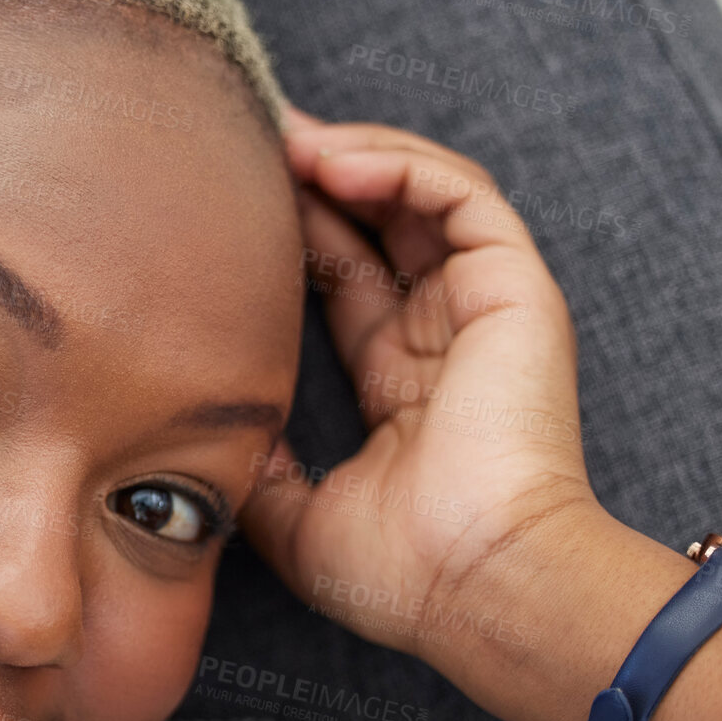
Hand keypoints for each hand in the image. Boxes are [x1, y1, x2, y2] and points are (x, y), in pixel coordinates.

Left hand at [239, 105, 603, 662]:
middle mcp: (440, 334)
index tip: (220, 196)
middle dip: (309, 173)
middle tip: (243, 136)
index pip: (338, 276)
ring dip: (349, 153)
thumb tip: (207, 431)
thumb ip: (257, 467)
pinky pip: (460, 197)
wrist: (474, 585)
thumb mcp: (294, 516)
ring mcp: (480, 307)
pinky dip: (400, 165)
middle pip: (372, 222)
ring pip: (417, 194)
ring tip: (280, 135)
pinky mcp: (514, 289)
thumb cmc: (399, 573)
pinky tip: (334, 161)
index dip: (286, 230)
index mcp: (397, 380)